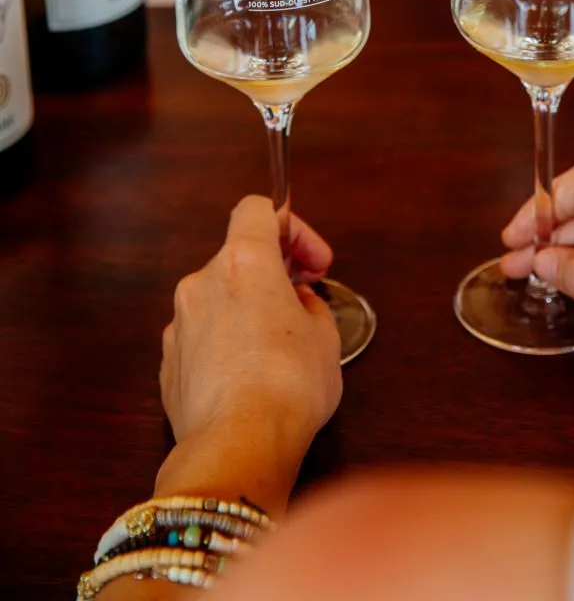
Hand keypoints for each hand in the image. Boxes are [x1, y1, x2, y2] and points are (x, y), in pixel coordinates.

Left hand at [160, 197, 341, 471]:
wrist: (239, 447)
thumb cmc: (289, 384)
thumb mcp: (324, 336)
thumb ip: (308, 305)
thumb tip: (295, 304)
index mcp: (244, 261)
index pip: (257, 209)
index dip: (291, 227)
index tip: (314, 263)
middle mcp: (202, 282)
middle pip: (238, 256)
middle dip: (273, 273)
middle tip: (303, 302)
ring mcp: (179, 324)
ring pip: (218, 300)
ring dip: (247, 311)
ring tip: (278, 349)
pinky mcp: (167, 364)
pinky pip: (201, 338)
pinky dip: (224, 345)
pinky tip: (248, 377)